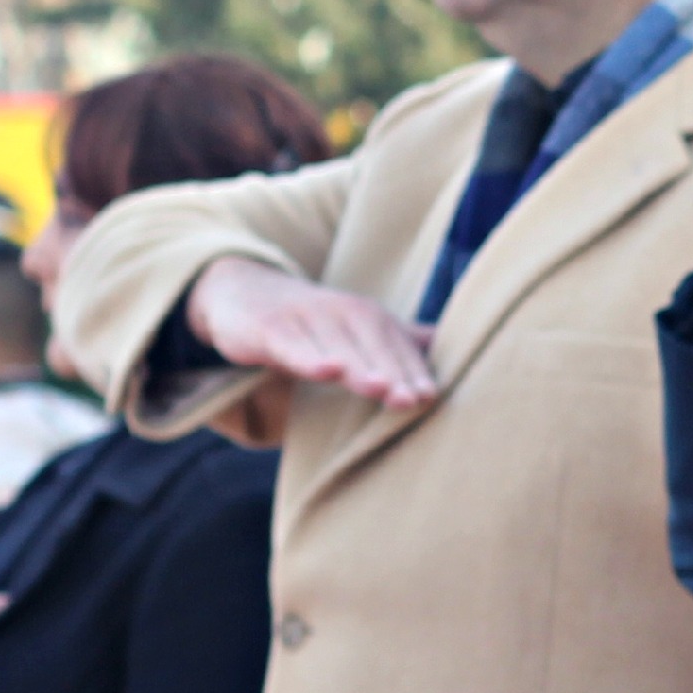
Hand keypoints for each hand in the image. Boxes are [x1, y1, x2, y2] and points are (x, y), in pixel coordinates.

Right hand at [187, 257, 439, 410]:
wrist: (244, 291)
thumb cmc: (312, 321)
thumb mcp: (356, 328)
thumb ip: (399, 342)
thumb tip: (448, 346)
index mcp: (368, 316)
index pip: (397, 346)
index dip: (413, 371)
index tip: (430, 397)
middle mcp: (341, 312)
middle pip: (373, 345)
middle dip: (394, 372)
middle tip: (413, 401)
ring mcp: (304, 318)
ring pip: (336, 346)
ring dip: (360, 368)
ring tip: (382, 390)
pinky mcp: (269, 327)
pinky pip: (291, 345)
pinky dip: (308, 357)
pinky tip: (326, 371)